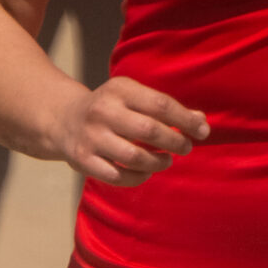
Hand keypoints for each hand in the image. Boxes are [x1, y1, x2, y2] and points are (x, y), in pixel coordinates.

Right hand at [54, 75, 208, 185]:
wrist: (64, 120)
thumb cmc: (111, 109)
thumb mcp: (134, 98)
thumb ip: (166, 109)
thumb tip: (201, 123)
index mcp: (119, 89)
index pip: (160, 104)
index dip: (185, 120)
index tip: (202, 132)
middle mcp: (103, 111)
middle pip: (149, 130)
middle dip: (174, 142)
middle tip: (186, 148)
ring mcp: (92, 137)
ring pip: (134, 157)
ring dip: (157, 162)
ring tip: (166, 161)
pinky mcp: (84, 160)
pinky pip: (118, 176)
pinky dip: (138, 177)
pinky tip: (146, 173)